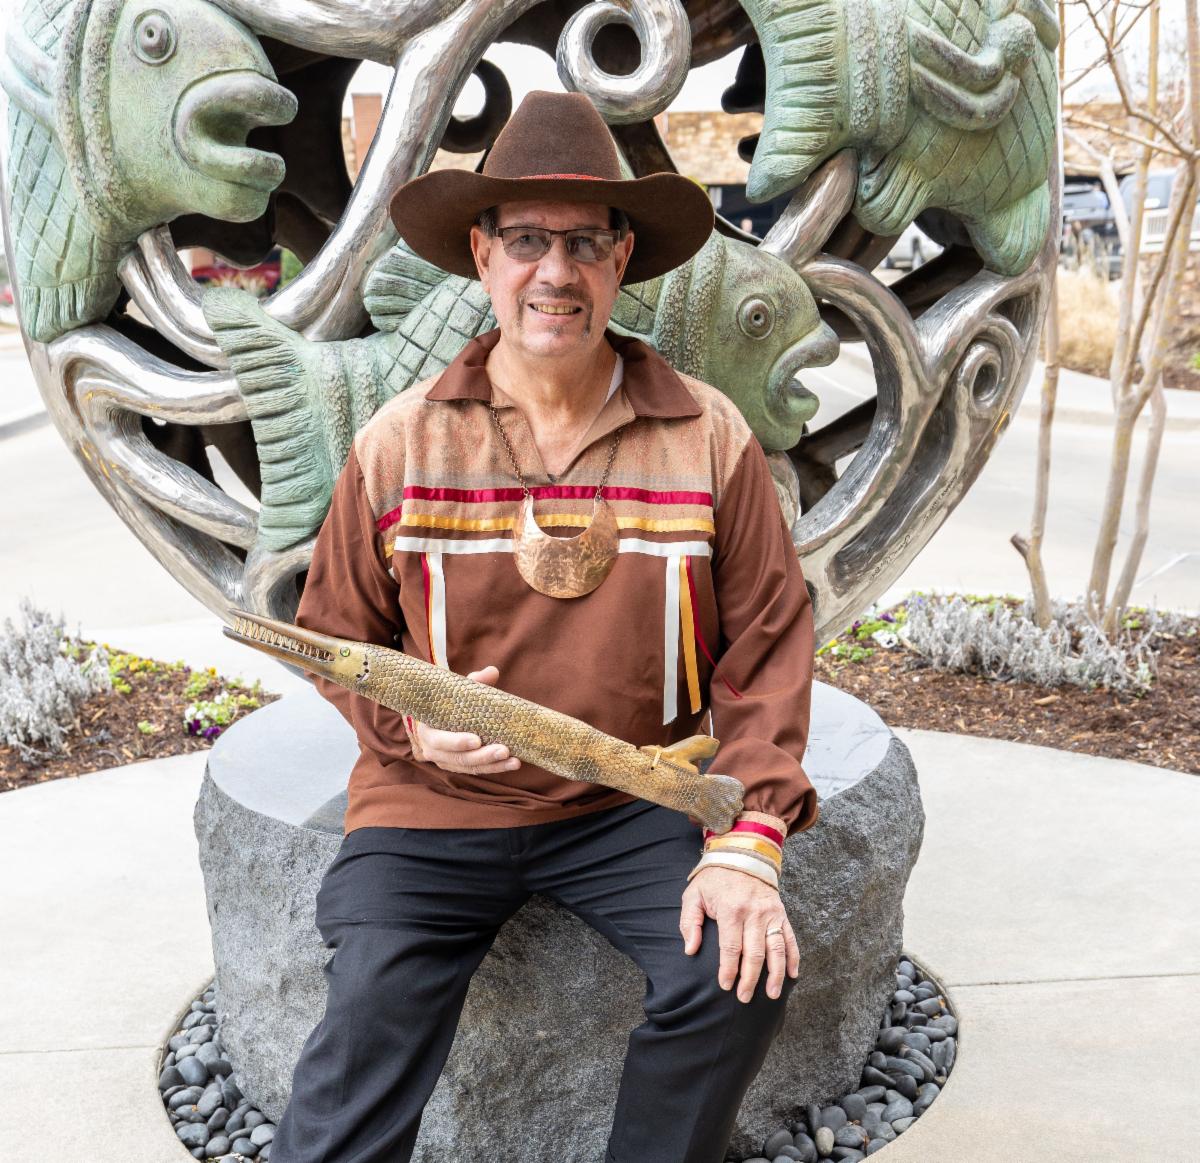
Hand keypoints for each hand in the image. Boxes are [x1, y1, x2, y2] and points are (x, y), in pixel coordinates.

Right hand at [411, 666, 521, 774]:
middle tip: (504, 750)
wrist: (437, 716)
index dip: (457, 742)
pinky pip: (477, 771)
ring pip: (469, 767)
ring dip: (493, 765)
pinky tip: (513, 763)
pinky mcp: (459, 767)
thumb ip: (473, 682)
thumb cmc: (447, 702)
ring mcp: (446, 761)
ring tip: (514, 760)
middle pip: (458, 758)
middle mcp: (433, 750)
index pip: (440, 740)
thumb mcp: (455, 692)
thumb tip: (493, 671)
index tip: (477, 740)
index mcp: (427, 731)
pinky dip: (496, 768)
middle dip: (482, 756)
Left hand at [679, 866, 797, 1002]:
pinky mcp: (781, 913)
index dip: (729, 969)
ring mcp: (771, 913)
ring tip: (772, 994)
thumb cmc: (714, 878)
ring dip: (775, 974)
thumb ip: (689, 922)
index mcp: (731, 910)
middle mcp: (754, 913)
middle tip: (744, 998)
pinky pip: (790, 938)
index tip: (726, 986)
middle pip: (755, 953)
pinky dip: (794, 957)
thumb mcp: (694, 894)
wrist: (743, 853)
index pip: (731, 947)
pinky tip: (793, 975)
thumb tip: (690, 950)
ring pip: (776, 949)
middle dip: (750, 979)